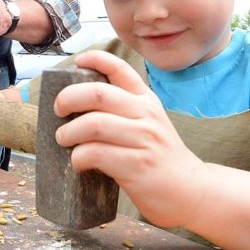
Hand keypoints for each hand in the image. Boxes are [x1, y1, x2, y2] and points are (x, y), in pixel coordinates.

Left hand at [53, 50, 205, 228]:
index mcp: (147, 101)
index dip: (95, 59)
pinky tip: (79, 163)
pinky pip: (96, 154)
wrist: (191, 191)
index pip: (120, 68)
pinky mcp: (136, 166)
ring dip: (68, 132)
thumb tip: (79, 102)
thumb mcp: (150, 123)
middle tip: (58, 110)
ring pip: (92, 124)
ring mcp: (142, 139)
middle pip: (98, 93)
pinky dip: (78, 158)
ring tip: (64, 139)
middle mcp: (146, 115)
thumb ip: (124, 110)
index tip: (77, 61)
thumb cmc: (161, 158)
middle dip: (68, 98)